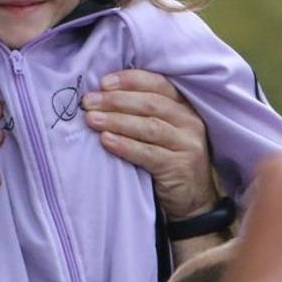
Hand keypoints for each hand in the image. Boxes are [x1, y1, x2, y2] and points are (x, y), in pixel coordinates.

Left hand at [83, 69, 216, 219]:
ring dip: (117, 121)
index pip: (158, 84)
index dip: (130, 80)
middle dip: (116, 100)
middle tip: (89, 102)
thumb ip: (142, 112)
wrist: (192, 201)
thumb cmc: (167, 160)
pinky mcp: (180, 168)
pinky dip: (125, 146)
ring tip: (92, 119)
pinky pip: (148, 154)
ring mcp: (188, 145)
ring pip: (149, 127)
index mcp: (184, 107)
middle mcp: (190, 122)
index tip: (103, 82)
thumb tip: (101, 95)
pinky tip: (106, 141)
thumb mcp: (161, 132)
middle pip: (151, 104)